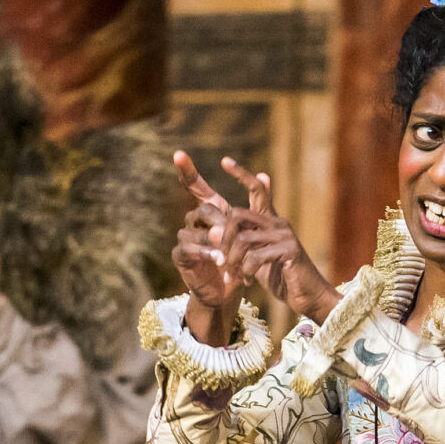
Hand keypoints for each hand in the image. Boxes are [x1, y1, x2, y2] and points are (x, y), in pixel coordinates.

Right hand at [170, 150, 245, 323]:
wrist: (230, 289)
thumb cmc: (239, 258)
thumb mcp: (252, 231)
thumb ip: (258, 204)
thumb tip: (265, 174)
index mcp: (210, 212)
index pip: (195, 186)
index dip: (187, 171)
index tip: (179, 154)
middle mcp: (194, 222)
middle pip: (202, 209)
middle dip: (218, 220)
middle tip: (231, 233)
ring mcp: (185, 238)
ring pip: (193, 229)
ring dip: (212, 239)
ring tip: (226, 251)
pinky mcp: (181, 257)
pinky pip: (186, 248)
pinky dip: (203, 253)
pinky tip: (215, 259)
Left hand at [212, 160, 340, 322]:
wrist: (306, 297)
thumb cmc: (280, 277)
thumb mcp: (254, 259)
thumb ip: (237, 244)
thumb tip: (210, 230)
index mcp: (270, 221)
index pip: (257, 189)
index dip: (241, 174)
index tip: (225, 161)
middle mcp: (278, 222)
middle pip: (238, 215)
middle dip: (223, 239)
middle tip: (222, 260)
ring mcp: (285, 235)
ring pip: (243, 239)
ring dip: (233, 261)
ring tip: (233, 276)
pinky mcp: (289, 250)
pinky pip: (255, 256)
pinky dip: (245, 271)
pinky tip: (247, 281)